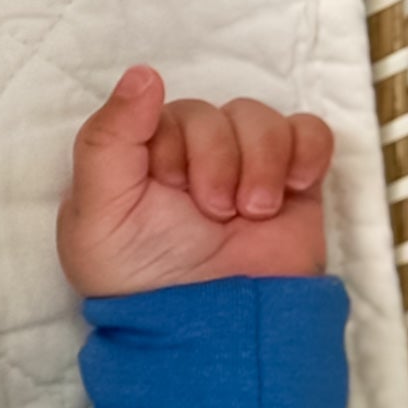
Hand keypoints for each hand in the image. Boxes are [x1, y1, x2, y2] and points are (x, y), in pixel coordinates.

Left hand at [57, 66, 332, 297]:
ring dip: (260, 161)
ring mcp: (244, 170)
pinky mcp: (292, 186)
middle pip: (213, 113)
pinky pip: (309, 133)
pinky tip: (293, 189)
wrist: (215, 335)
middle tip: (213, 213)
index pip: (161, 111)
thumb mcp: (97, 213)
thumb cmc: (143, 283)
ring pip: (260, 118)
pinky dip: (305, 151)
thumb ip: (108, 138)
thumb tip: (142, 73)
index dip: (170, 145)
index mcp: (139, 160)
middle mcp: (190, 159)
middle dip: (217, 159)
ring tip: (252, 212)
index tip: (167, 190)